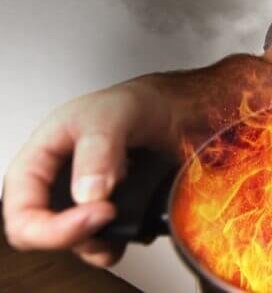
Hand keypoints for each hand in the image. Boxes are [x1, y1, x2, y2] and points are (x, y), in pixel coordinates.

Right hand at [2, 84, 169, 266]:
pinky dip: (125, 242)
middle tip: (113, 216)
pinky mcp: (114, 212)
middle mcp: (58, 187)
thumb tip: (89, 193)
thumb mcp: (111, 115)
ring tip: (129, 218)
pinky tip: (140, 223)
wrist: (172, 109)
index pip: (21, 213)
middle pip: (46, 236)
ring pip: (80, 244)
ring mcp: (85, 203)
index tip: (98, 212)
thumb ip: (99, 149)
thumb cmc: (133, 104)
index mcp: (39, 161)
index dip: (51, 226)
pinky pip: (109, 243)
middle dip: (80, 236)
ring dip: (104, 243)